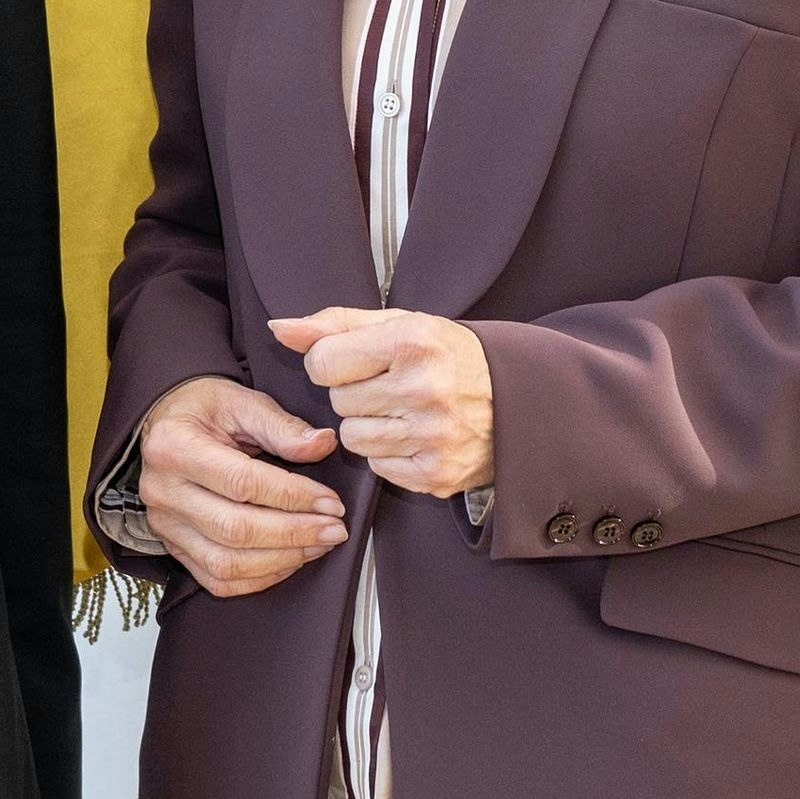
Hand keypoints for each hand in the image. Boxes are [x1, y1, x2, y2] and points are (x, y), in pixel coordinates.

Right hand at [134, 375, 349, 597]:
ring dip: (281, 560)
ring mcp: (165, 524)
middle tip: (335, 529)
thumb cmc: (204, 411)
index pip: (242, 482)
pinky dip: (259, 578)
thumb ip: (282, 427)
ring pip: (226, 563)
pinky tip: (288, 560)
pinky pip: (217, 579)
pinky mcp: (174, 546)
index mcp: (175, 446)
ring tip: (318, 544)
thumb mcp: (242, 402)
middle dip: (294, 534)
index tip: (331, 502)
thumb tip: (321, 445)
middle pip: (235, 530)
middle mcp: (163, 490)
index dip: (294, 497)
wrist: (166, 424)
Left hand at [268, 307, 493, 496]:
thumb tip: (279, 329)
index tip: (357, 361)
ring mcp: (432, 436)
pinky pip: (378, 468)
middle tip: (391, 386)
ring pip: (352, 438)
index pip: (323, 362)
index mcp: (411, 342)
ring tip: (403, 411)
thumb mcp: (399, 324)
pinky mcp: (436, 474)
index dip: (332, 362)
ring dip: (369, 426)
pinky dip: (390, 455)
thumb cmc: (450, 356)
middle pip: (338, 402)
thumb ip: (334, 324)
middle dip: (355, 393)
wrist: (520, 398)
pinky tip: (417, 436)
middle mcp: (424, 389)